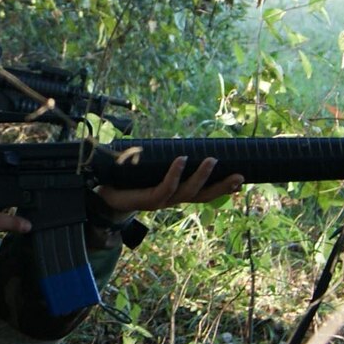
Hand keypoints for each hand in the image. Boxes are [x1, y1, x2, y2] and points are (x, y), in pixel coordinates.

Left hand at [95, 156, 243, 216]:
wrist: (102, 194)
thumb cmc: (128, 179)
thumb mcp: (150, 167)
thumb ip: (164, 159)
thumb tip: (178, 140)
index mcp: (175, 194)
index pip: (204, 193)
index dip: (222, 188)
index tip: (241, 179)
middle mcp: (171, 200)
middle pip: (202, 197)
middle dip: (221, 187)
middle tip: (239, 176)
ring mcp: (161, 202)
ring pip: (187, 192)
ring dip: (201, 177)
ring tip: (211, 160)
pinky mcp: (147, 200)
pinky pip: (165, 187)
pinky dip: (175, 173)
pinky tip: (181, 160)